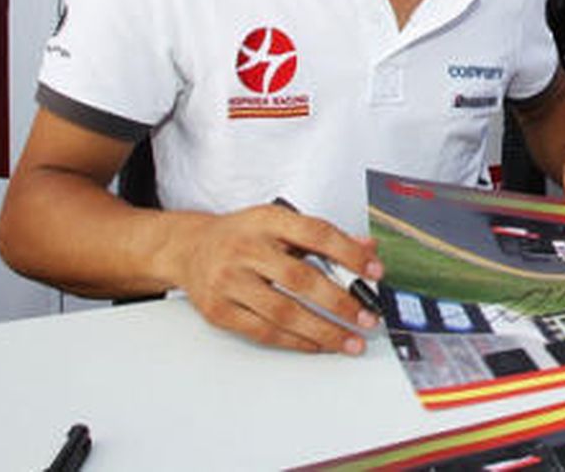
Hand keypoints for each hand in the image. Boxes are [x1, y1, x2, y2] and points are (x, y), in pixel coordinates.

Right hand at [165, 204, 381, 353]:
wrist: (188, 248)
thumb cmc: (241, 235)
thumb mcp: (279, 222)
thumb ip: (323, 235)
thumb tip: (367, 249)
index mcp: (267, 221)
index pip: (316, 234)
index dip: (349, 253)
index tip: (376, 271)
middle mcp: (246, 249)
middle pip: (300, 279)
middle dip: (340, 302)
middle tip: (367, 318)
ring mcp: (229, 281)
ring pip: (283, 312)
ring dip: (323, 331)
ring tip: (350, 341)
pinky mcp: (219, 311)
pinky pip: (264, 332)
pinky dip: (296, 341)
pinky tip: (318, 344)